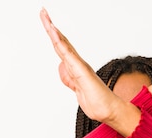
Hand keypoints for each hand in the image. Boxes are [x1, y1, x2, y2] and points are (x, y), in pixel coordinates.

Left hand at [39, 8, 125, 124]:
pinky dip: (61, 43)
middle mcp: (77, 63)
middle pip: (61, 41)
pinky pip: (68, 55)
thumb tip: (62, 67)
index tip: (47, 21)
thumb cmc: (97, 101)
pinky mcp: (81, 71)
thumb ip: (69, 78)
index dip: (53, 34)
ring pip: (63, 45)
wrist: (108, 111)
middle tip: (43, 12)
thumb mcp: (76, 89)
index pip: (61, 47)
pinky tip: (55, 35)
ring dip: (54, 31)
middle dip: (51, 26)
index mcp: (75, 67)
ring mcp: (79, 66)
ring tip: (46, 17)